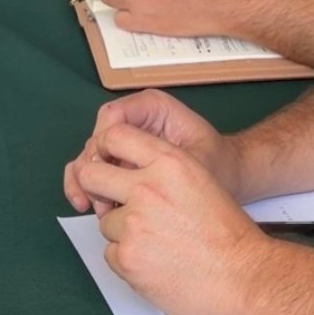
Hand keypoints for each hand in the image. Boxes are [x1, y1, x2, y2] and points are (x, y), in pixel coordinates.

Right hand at [64, 88, 235, 214]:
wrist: (228, 176)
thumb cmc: (218, 164)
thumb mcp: (195, 160)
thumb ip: (161, 160)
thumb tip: (119, 168)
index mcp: (153, 107)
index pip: (112, 117)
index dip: (102, 144)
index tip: (105, 174)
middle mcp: (135, 119)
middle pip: (96, 137)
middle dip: (91, 169)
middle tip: (98, 199)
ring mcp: (126, 141)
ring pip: (90, 154)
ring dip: (85, 181)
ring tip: (91, 207)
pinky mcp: (121, 160)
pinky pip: (95, 169)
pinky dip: (86, 186)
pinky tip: (86, 206)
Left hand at [81, 125, 274, 314]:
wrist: (243, 276)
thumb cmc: (226, 231)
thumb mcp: (198, 179)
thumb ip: (161, 169)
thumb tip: (122, 169)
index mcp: (170, 161)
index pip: (115, 135)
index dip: (105, 148)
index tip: (107, 160)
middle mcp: (147, 187)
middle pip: (91, 174)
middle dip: (97, 187)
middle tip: (114, 200)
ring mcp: (134, 224)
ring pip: (105, 221)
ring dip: (123, 231)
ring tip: (157, 242)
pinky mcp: (127, 259)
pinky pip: (111, 253)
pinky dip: (128, 259)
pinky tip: (156, 261)